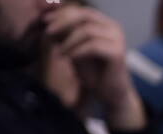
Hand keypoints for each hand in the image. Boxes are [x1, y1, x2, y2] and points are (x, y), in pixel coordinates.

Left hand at [43, 5, 144, 129]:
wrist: (110, 94)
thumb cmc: (93, 72)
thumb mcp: (74, 48)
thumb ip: (64, 34)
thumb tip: (46, 19)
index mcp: (105, 23)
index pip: (81, 11)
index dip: (61, 13)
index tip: (44, 21)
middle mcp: (113, 27)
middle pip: (84, 15)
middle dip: (63, 22)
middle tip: (48, 32)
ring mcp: (117, 39)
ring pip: (87, 30)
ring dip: (69, 41)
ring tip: (60, 52)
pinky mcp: (118, 52)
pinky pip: (92, 46)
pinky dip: (77, 51)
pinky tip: (69, 58)